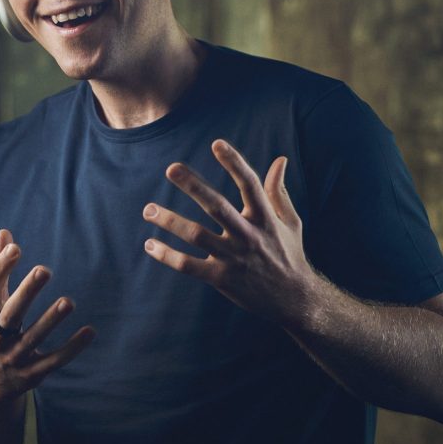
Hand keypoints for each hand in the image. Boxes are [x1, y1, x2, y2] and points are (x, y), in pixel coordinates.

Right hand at [0, 229, 95, 397]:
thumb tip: (6, 232)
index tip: (15, 248)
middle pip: (10, 313)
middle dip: (26, 293)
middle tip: (44, 269)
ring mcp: (14, 358)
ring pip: (33, 338)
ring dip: (50, 320)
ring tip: (67, 301)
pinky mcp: (32, 375)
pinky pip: (54, 361)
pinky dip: (72, 348)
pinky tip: (90, 331)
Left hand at [142, 141, 315, 326]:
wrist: (294, 300)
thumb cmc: (289, 254)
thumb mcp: (290, 221)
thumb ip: (278, 190)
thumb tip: (280, 159)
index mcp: (265, 218)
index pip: (249, 184)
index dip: (234, 162)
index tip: (216, 143)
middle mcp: (248, 235)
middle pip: (217, 206)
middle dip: (194, 186)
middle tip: (171, 169)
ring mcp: (234, 258)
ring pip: (197, 235)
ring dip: (170, 221)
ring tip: (148, 209)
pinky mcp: (221, 278)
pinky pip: (189, 266)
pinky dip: (168, 255)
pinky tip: (150, 244)